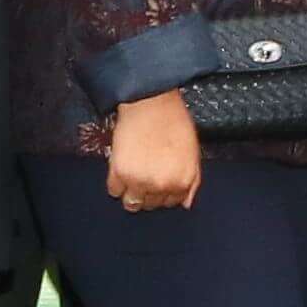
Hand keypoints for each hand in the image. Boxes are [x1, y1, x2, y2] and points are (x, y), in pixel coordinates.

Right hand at [106, 91, 202, 211]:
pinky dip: (116, 182)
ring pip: (132, 203)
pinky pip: (114, 190)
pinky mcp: (119, 173)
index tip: (158, 181)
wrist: (151, 102)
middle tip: (145, 173)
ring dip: (131, 192)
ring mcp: (140, 181)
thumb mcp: (193, 152)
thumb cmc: (174, 121)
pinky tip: (122, 167)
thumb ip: (192, 181)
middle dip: (148, 192)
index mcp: (182, 181)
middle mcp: (162, 186)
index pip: (171, 203)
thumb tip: (185, 204)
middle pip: (150, 205)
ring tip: (133, 173)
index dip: (164, 192)